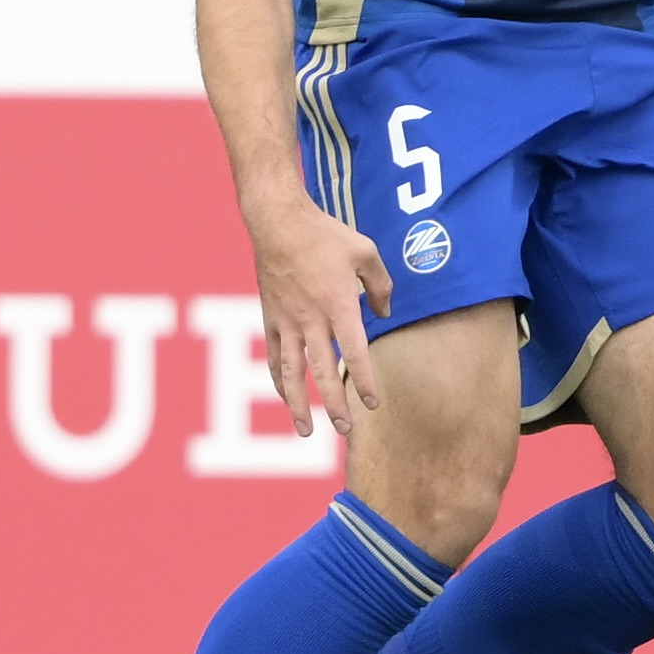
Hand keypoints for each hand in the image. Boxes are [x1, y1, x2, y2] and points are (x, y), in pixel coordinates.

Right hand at [250, 194, 389, 436]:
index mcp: (339, 305)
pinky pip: (274, 356)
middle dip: (334, 404)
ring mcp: (288, 321)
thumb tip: (383, 313)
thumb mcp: (366, 252)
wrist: (278, 222)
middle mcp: (312, 319)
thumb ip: (381, 285)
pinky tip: (285, 397)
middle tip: (344, 429)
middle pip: (323, 372)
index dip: (363, 381)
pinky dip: (279, 380)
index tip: (372, 404)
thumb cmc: (324, 235)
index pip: (354, 354)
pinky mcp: (270, 318)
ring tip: (305, 431)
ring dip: (298, 404)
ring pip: (292, 372)